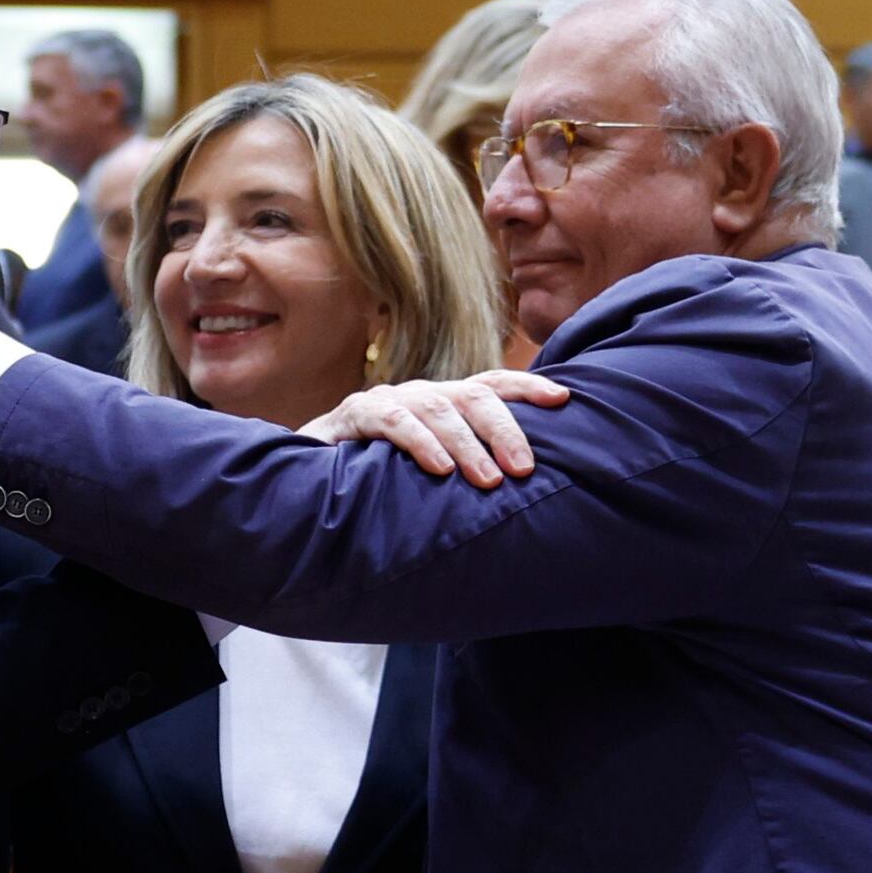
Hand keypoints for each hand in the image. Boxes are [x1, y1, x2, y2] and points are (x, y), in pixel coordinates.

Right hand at [313, 369, 572, 488]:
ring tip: (489, 480)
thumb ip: (472, 468)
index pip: (494, 385)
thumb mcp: (435, 469)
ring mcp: (388, 401)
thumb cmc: (383, 478)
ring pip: (437, 408)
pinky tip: (439, 469)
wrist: (307, 477)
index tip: (564, 398)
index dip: (529, 387)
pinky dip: (419, 443)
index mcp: (447, 403)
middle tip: (524, 469)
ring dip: (467, 445)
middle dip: (504, 429)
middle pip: (474, 396)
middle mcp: (423, 394)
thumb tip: (527, 487)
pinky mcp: (354, 417)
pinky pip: (392, 421)